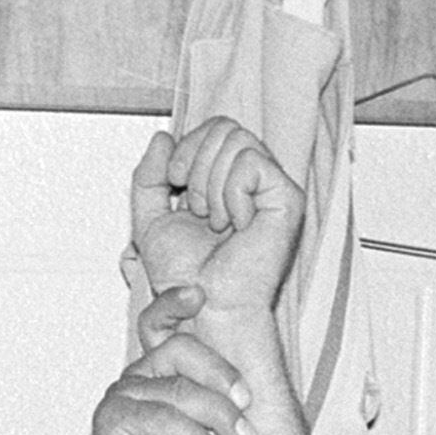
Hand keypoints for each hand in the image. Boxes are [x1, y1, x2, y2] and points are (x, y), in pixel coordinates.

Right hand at [84, 309, 251, 434]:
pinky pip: (160, 418)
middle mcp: (137, 377)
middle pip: (180, 350)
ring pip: (177, 388)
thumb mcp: (214, 432)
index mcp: (158, 370)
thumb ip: (227, 403)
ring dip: (216, 414)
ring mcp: (122, 397)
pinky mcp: (113, 423)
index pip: (161, 322)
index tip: (202, 295)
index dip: (177, 304)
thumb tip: (270, 384)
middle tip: (247, 404)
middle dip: (221, 374)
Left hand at [127, 118, 303, 327]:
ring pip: (237, 141)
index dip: (186, 148)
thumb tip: (162, 137)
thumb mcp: (149, 220)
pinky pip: (251, 163)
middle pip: (223, 126)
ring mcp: (272, 187)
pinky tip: (236, 225)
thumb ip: (148, 177)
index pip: (212, 128)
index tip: (175, 184)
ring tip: (217, 224)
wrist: (205, 308)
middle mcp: (251, 179)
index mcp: (224, 179)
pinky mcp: (287, 199)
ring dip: (211, 187)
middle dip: (195, 165)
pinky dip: (231, 194)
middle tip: (198, 211)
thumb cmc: (186, 277)